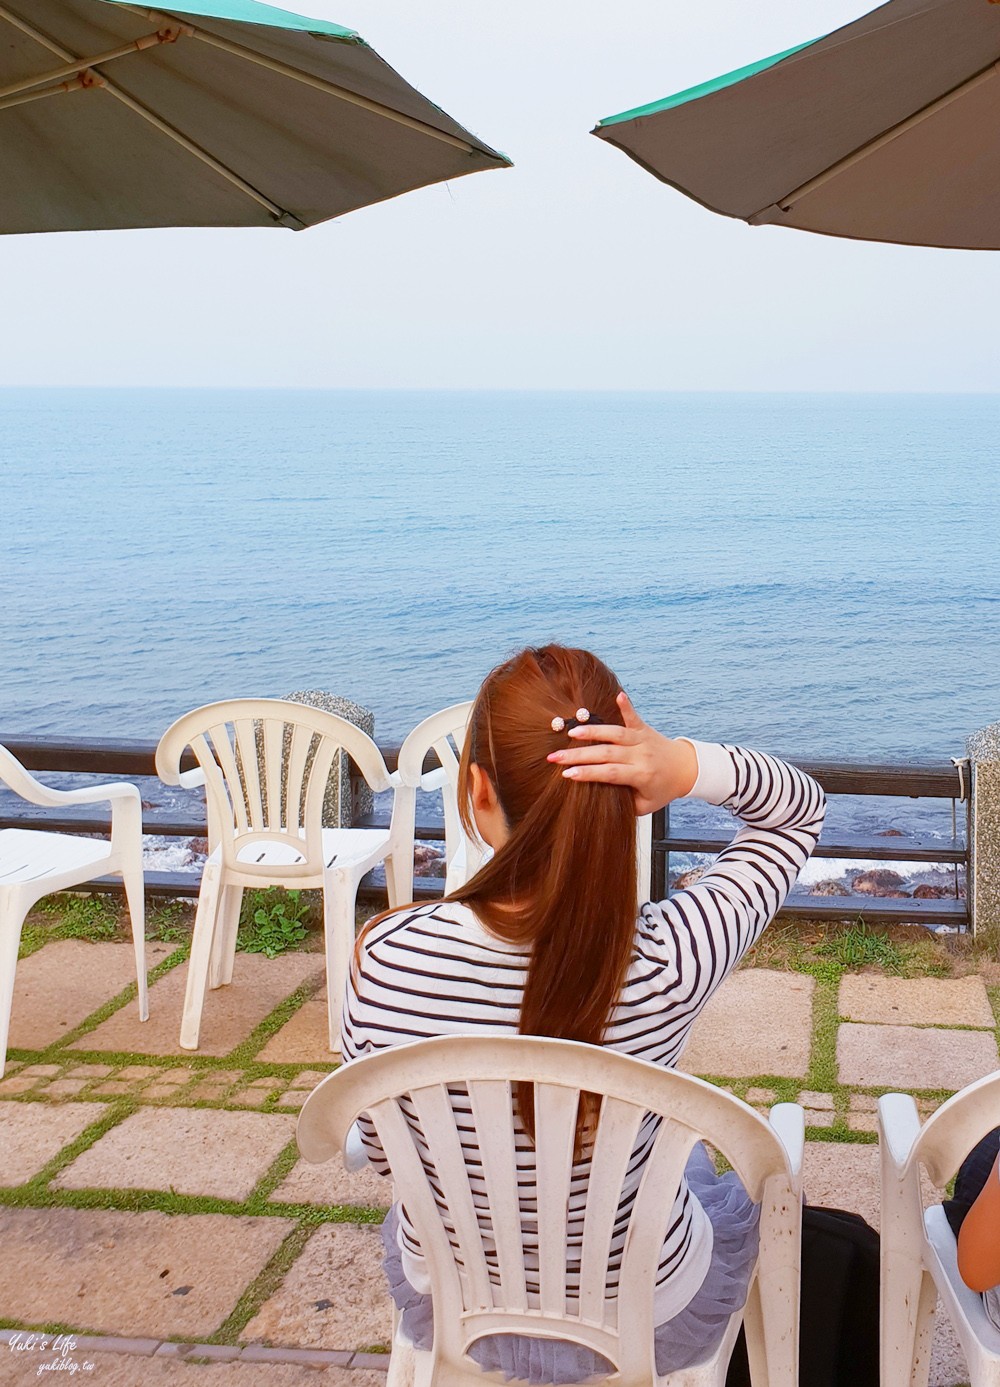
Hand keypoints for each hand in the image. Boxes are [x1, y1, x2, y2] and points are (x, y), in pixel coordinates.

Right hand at [546, 691, 697, 815]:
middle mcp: (640, 756)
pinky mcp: (644, 728)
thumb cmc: (662, 789)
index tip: (566, 774)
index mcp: (640, 776)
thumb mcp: (645, 805)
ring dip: (593, 732)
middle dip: (579, 755)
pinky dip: (626, 706)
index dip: (588, 774)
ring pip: (615, 734)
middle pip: (606, 753)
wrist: (686, 768)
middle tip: (555, 757)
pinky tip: (618, 695)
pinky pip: (634, 716)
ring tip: (571, 732)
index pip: (610, 774)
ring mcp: (642, 740)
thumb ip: (624, 803)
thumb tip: (596, 800)